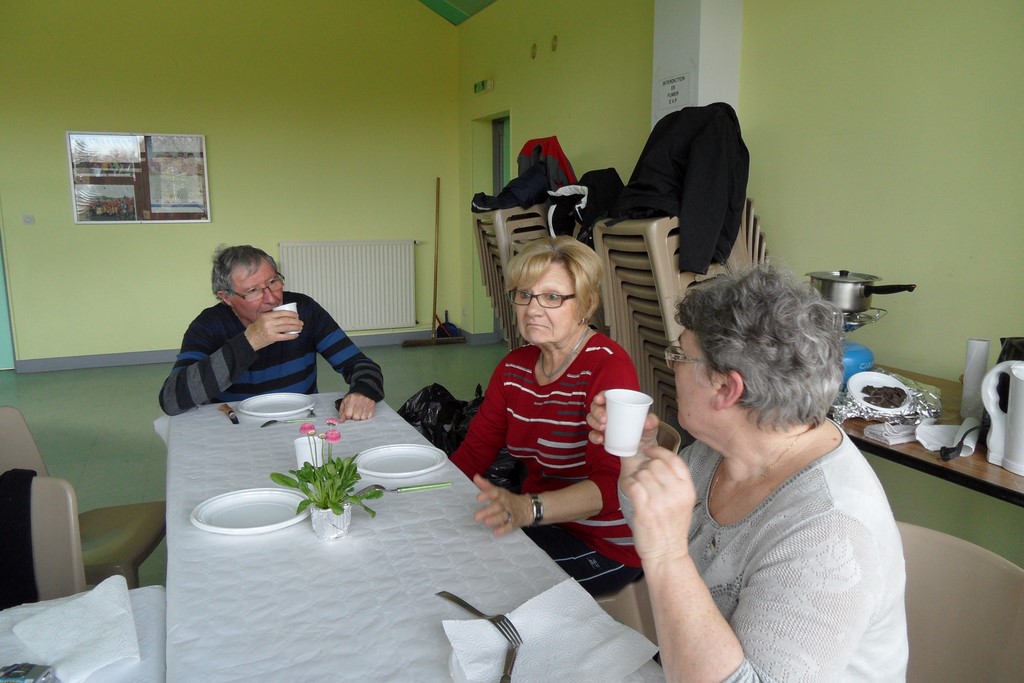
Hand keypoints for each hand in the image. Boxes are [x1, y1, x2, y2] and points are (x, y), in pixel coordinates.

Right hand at [244, 311, 302, 349]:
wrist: (249, 340)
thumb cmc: (255, 329)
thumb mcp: (261, 319)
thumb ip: (270, 316)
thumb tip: (283, 315)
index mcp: (266, 316)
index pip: (281, 313)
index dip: (291, 314)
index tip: (296, 315)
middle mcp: (269, 322)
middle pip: (286, 320)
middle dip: (295, 321)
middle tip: (301, 322)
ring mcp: (271, 330)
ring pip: (287, 327)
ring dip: (295, 327)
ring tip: (300, 327)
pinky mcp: (272, 338)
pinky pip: (285, 336)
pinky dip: (292, 336)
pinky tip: (296, 335)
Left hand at [336, 392, 375, 421]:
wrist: (364, 391)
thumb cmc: (353, 398)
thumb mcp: (345, 402)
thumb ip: (342, 412)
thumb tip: (341, 421)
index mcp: (351, 399)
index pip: (348, 414)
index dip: (347, 416)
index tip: (348, 415)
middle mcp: (360, 401)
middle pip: (356, 417)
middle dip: (354, 417)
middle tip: (354, 414)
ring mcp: (367, 404)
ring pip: (363, 418)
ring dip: (360, 417)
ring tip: (359, 413)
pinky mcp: (372, 406)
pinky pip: (369, 417)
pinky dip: (366, 416)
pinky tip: (364, 412)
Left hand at [471, 474, 528, 535]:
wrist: (528, 507)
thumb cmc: (507, 499)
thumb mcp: (498, 491)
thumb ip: (485, 485)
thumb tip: (475, 476)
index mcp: (501, 495)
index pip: (495, 493)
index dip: (487, 495)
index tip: (478, 498)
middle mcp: (506, 503)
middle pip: (497, 506)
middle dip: (487, 511)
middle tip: (476, 517)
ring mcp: (511, 513)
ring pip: (503, 516)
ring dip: (495, 519)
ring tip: (486, 522)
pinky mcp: (514, 523)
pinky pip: (509, 526)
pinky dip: (503, 529)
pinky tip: (496, 532)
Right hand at [586, 390, 659, 470]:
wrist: (643, 455)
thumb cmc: (646, 436)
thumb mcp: (652, 427)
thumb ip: (652, 422)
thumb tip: (647, 422)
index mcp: (620, 406)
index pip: (607, 396)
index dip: (601, 395)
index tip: (600, 399)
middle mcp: (610, 414)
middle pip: (596, 406)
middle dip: (596, 410)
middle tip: (604, 418)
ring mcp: (604, 426)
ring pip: (592, 419)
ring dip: (594, 422)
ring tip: (603, 427)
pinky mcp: (602, 438)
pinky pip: (593, 435)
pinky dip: (594, 436)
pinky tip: (600, 439)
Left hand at [620, 446, 695, 564]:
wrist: (667, 553)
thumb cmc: (672, 528)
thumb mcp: (683, 502)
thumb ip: (676, 482)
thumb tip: (659, 461)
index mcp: (687, 489)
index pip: (675, 460)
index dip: (659, 451)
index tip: (649, 451)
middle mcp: (676, 493)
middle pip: (656, 464)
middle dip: (646, 468)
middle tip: (644, 478)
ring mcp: (660, 501)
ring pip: (642, 474)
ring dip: (637, 479)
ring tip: (639, 489)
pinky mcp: (645, 509)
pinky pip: (633, 485)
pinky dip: (629, 485)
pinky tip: (632, 492)